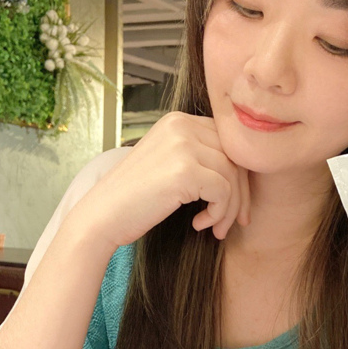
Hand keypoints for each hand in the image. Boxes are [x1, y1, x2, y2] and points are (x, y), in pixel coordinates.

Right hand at [72, 112, 250, 248]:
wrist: (102, 216)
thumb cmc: (135, 199)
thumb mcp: (169, 164)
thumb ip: (200, 157)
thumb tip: (244, 172)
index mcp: (178, 120)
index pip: (227, 142)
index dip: (239, 175)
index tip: (237, 205)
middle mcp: (181, 125)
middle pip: (235, 157)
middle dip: (241, 194)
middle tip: (237, 222)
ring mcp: (183, 145)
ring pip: (233, 176)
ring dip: (230, 208)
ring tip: (215, 228)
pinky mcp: (185, 170)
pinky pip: (223, 192)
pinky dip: (218, 213)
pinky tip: (199, 224)